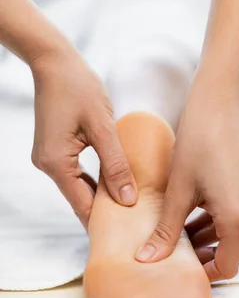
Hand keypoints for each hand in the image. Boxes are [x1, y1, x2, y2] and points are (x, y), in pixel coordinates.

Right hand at [31, 49, 136, 227]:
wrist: (54, 61)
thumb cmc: (78, 87)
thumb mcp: (103, 127)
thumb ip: (116, 165)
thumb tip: (128, 199)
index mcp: (56, 163)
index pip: (82, 206)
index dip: (105, 222)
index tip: (126, 236)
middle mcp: (47, 165)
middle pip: (79, 200)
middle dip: (105, 212)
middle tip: (133, 225)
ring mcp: (48, 158)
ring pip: (78, 188)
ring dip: (100, 197)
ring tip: (128, 209)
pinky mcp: (54, 151)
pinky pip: (75, 175)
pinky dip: (93, 182)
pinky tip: (113, 186)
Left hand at [135, 83, 238, 280]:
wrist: (220, 107)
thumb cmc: (197, 145)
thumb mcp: (177, 192)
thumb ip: (165, 230)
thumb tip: (147, 259)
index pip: (227, 265)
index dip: (204, 273)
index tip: (182, 270)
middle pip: (232, 252)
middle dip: (204, 254)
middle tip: (175, 251)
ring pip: (235, 235)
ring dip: (210, 238)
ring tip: (178, 231)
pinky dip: (219, 222)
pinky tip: (193, 213)